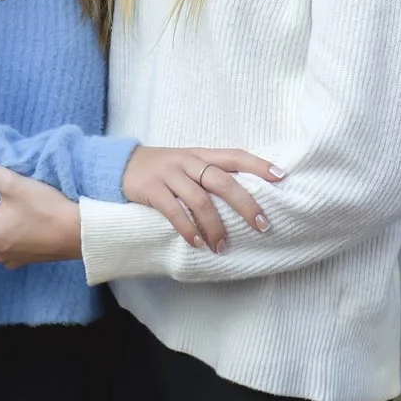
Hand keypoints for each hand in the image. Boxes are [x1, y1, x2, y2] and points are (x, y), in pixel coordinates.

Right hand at [121, 145, 284, 251]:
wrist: (120, 164)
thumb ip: (210, 173)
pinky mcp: (151, 188)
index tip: (281, 177)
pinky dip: (187, 228)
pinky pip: (173, 211)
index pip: (235, 155)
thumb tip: (244, 194)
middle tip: (261, 225)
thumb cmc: (162, 168)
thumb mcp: (187, 163)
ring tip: (223, 246)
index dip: (258, 165)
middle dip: (245, 204)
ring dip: (215, 226)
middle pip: (223, 181)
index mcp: (201, 154)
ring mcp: (169, 174)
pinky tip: (197, 243)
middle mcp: (188, 161)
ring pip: (200, 200)